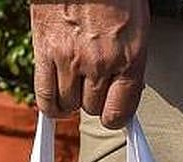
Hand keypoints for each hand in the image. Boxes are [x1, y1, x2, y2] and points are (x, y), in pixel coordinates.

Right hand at [30, 1, 148, 128]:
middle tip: (93, 85)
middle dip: (94, 100)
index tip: (113, 113)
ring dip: (72, 100)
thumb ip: (130, 60)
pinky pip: (45, 98)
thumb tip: (123, 91)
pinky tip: (56, 102)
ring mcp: (71, 59)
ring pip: (69, 106)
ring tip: (75, 86)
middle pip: (93, 109)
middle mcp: (101, 62)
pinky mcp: (46, 52)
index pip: (121, 112)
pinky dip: (51, 106)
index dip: (116, 116)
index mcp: (130, 56)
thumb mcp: (136, 25)